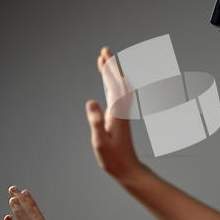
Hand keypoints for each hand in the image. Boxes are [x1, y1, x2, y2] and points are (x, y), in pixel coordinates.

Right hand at [86, 47, 145, 179]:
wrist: (127, 168)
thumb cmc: (113, 158)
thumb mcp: (100, 141)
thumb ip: (95, 121)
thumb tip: (91, 101)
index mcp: (117, 112)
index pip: (114, 85)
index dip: (109, 70)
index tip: (103, 55)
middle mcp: (122, 110)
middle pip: (119, 82)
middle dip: (112, 66)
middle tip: (104, 50)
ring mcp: (122, 113)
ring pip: (120, 87)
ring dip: (113, 73)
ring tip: (105, 61)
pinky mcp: (121, 117)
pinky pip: (118, 95)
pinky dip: (113, 84)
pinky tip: (110, 82)